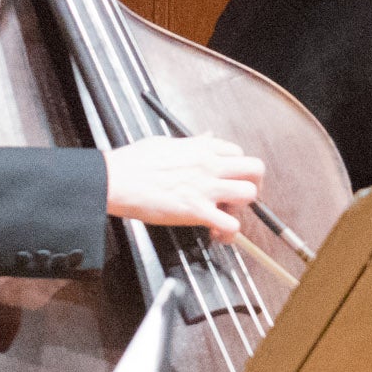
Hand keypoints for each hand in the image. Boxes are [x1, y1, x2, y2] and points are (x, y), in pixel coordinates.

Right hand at [105, 135, 264, 237]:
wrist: (116, 180)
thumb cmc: (134, 162)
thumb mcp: (167, 142)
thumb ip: (192, 142)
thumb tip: (206, 137)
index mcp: (203, 148)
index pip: (238, 152)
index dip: (237, 168)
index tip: (229, 178)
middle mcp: (210, 165)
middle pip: (255, 169)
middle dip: (253, 184)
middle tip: (240, 197)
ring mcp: (206, 188)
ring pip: (249, 194)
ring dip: (242, 208)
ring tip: (226, 215)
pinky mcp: (196, 210)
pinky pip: (230, 224)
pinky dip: (229, 233)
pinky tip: (217, 233)